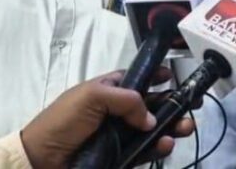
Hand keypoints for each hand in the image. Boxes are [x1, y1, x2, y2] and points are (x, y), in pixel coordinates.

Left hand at [20, 68, 195, 168]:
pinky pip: (145, 150)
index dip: (157, 76)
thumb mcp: (93, 97)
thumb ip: (127, 99)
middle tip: (194, 105)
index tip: (175, 76)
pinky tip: (166, 144)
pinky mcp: (121, 157)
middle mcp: (118, 111)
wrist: (41, 161)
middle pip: (152, 104)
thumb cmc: (64, 121)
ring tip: (185, 127)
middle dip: (174, 103)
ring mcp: (120, 134)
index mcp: (109, 90)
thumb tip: (150, 118)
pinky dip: (158, 147)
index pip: (138, 79)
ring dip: (172, 126)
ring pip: (153, 128)